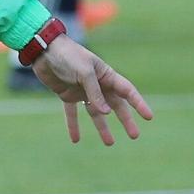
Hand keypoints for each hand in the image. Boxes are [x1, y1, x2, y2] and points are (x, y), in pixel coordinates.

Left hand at [30, 35, 152, 145]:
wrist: (44, 50)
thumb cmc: (68, 56)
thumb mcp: (85, 73)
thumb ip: (95, 93)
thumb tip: (106, 113)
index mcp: (106, 75)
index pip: (127, 91)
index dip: (139, 104)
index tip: (148, 117)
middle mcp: (97, 84)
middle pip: (115, 105)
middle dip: (125, 120)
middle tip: (134, 135)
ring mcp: (82, 90)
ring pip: (96, 112)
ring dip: (103, 127)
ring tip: (110, 143)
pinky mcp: (68, 95)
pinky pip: (73, 113)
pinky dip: (74, 125)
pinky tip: (75, 139)